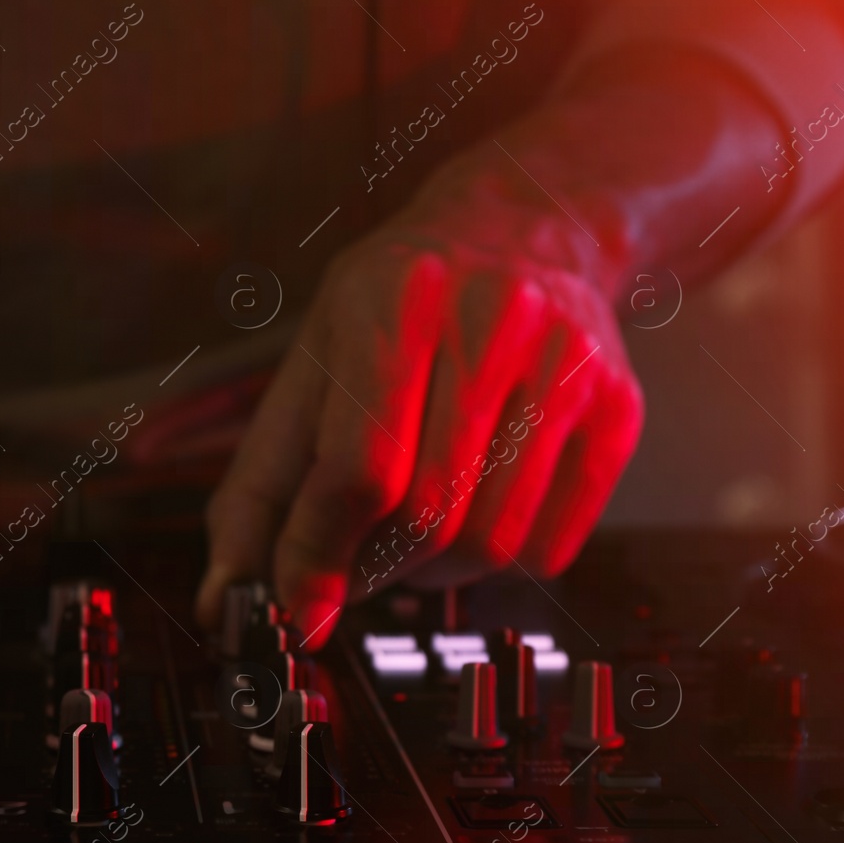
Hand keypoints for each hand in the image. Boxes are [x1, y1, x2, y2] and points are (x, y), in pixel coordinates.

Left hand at [197, 171, 643, 645]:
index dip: (320, 556)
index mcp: (394, 300)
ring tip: (408, 543)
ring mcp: (568, 363)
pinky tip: (471, 520)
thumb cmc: (396, 309)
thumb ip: (261, 482)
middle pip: (429, 513)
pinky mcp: (618, 407)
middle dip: (372, 570)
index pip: (359, 469)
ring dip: (432, 576)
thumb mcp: (309, 365)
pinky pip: (550, 547)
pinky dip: (496, 566)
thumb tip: (225, 597)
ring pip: (492, 543)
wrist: (525, 228)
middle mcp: (492, 320)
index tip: (299, 614)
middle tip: (348, 574)